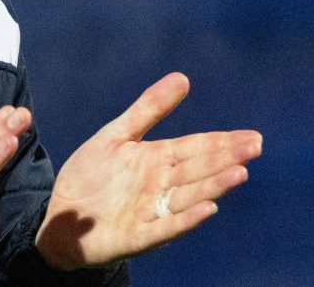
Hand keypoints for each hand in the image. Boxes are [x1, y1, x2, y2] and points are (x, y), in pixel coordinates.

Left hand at [34, 73, 262, 269]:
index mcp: (156, 161)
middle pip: (197, 170)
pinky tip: (207, 209)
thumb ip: (148, 110)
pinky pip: (164, 228)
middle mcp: (160, 186)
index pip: (195, 148)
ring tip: (238, 173)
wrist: (59, 215)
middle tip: (254, 147)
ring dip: (212, 186)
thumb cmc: (91, 176)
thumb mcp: (116, 136)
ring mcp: (151, 212)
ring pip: (187, 197)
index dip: (222, 143)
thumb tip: (183, 77)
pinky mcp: (136, 236)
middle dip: (225, 159)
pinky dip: (185, 219)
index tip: (252, 136)